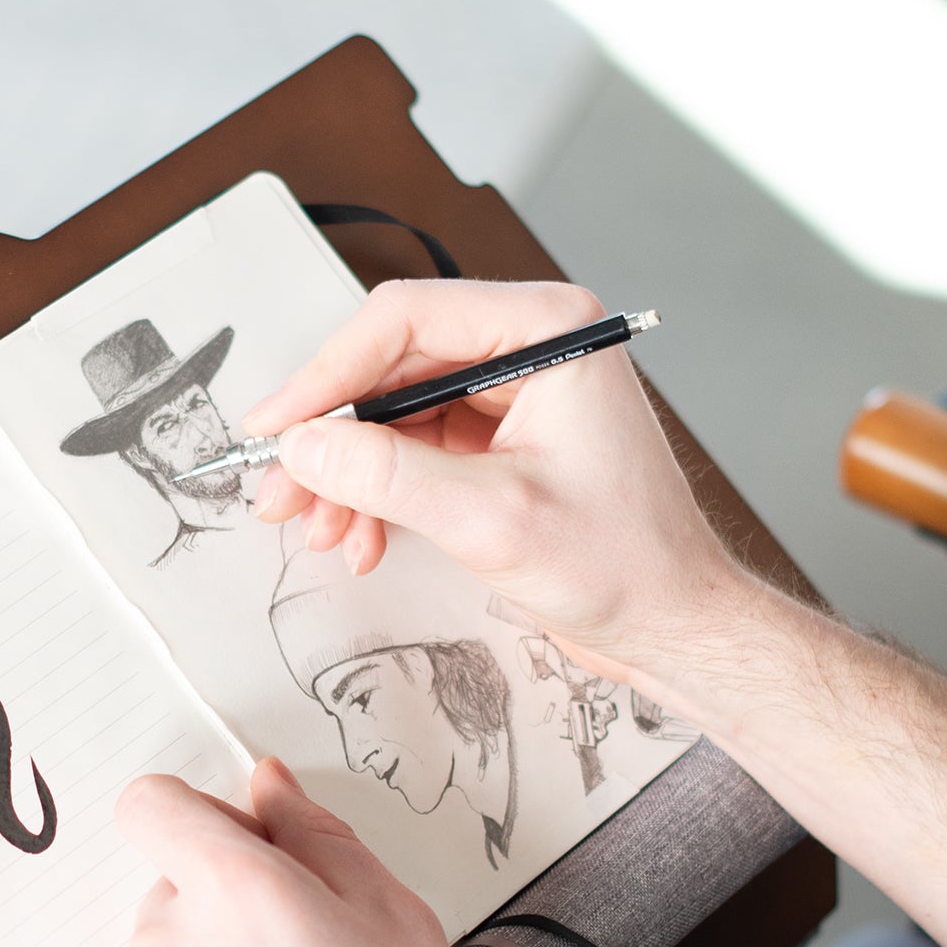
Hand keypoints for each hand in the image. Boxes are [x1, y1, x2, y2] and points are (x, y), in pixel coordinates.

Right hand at [242, 280, 744, 688]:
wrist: (672, 624)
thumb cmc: (624, 566)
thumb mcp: (490, 519)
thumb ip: (388, 475)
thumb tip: (304, 444)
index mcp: (547, 330)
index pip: (404, 322)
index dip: (326, 374)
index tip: (274, 426)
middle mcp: (528, 347)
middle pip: (388, 368)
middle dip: (330, 439)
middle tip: (281, 494)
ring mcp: (511, 395)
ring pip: (391, 415)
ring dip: (346, 476)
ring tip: (322, 534)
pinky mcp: (497, 441)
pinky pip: (411, 451)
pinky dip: (377, 495)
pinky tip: (363, 540)